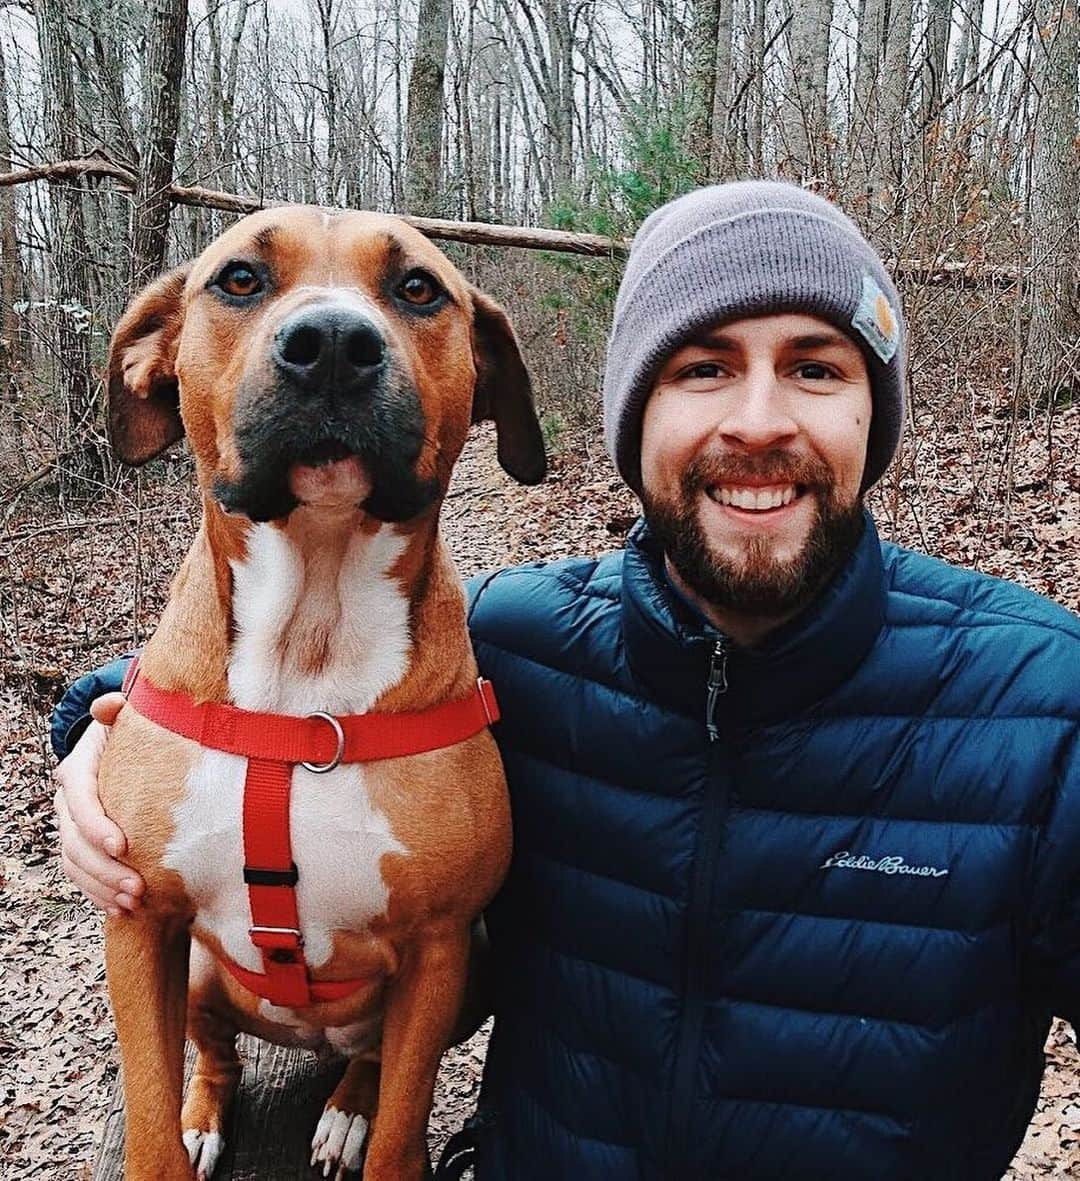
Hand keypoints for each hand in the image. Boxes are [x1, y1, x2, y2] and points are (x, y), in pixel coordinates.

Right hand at [53, 693, 144, 914]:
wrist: (124, 750)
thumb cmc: (132, 734)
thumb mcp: (128, 719)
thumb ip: (118, 711)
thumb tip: (110, 704)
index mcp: (79, 770)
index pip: (81, 800)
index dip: (97, 824)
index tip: (123, 846)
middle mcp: (69, 801)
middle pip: (76, 841)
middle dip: (105, 868)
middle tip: (138, 887)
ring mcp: (73, 827)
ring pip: (76, 864)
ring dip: (102, 887)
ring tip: (134, 903)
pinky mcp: (84, 846)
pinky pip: (82, 876)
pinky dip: (99, 895)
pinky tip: (122, 911)